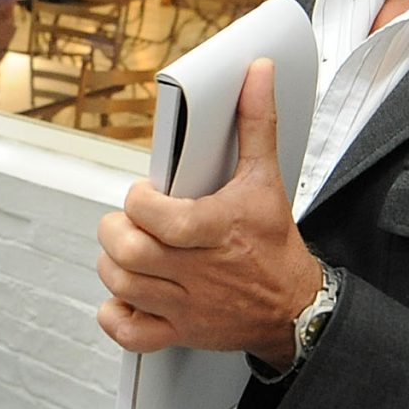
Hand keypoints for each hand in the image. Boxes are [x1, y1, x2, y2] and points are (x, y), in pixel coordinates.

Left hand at [96, 58, 317, 367]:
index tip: (145, 195)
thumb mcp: (267, 179)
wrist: (296, 308)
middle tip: (127, 223)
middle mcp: (198, 271)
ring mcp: (186, 305)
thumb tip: (256, 75)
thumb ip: (257, 124)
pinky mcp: (180, 331)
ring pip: (123, 286)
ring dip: (112, 265)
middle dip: (115, 231)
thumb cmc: (275, 244)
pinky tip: (125, 295)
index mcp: (216, 229)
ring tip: (126, 251)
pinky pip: (131, 333)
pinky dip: (116, 315)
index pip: (153, 216)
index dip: (137, 201)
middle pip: (128, 252)